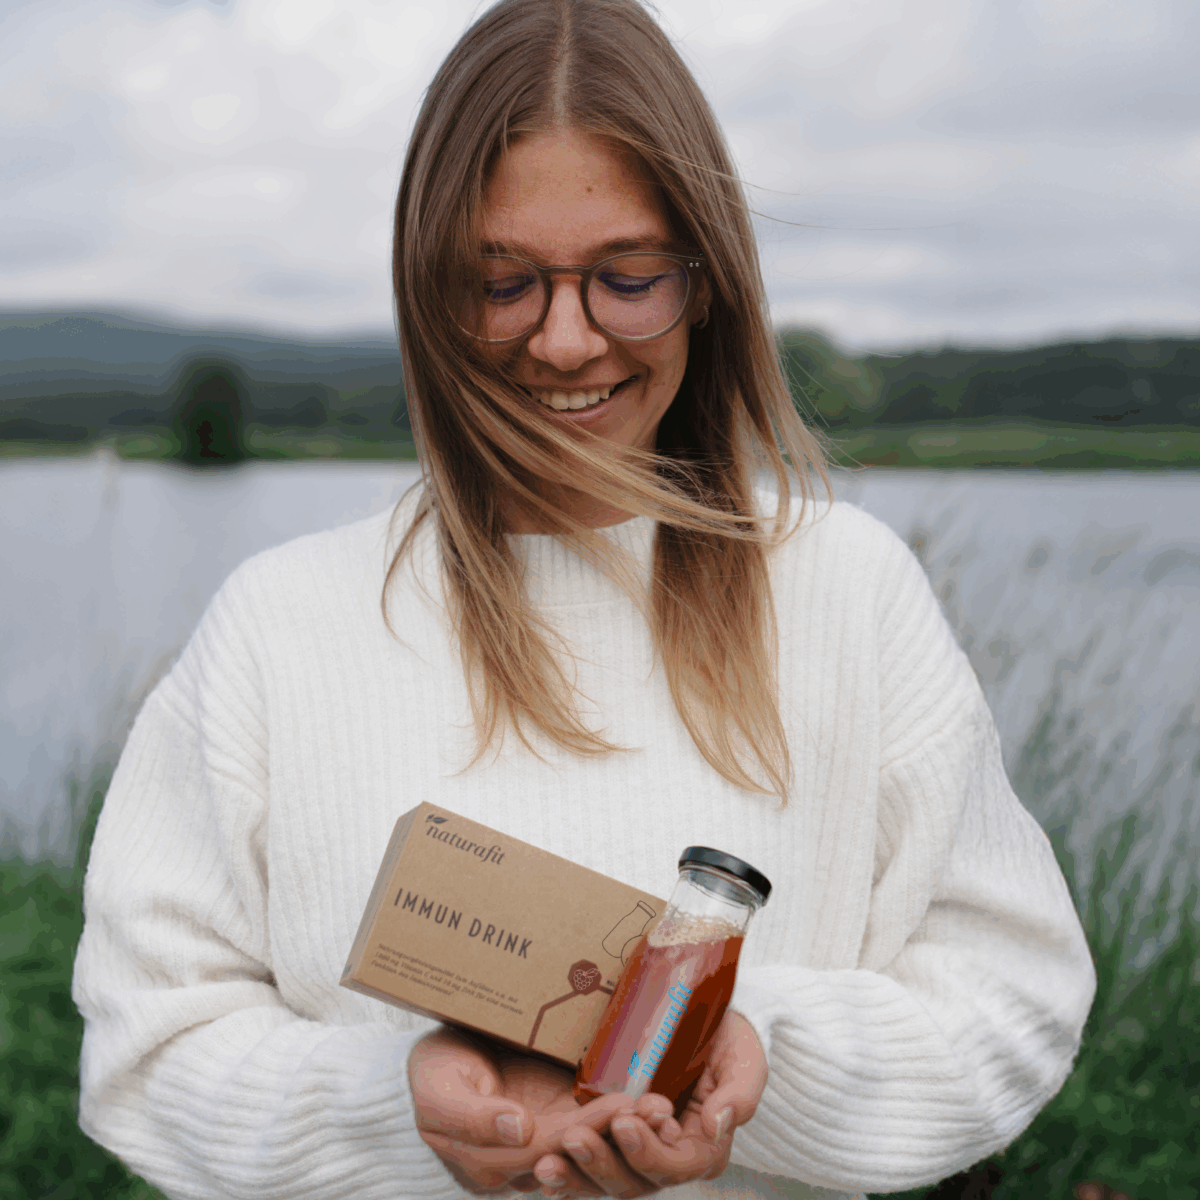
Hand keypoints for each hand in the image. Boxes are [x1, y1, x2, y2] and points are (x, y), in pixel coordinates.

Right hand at [408, 1025, 654, 1194]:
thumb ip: (474, 1116)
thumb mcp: (438, 1091)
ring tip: (662, 1106)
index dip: (588, 1133)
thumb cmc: (433, 1071)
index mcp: (490, 1163)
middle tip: (658, 1108)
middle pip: (579, 1151)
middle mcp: (524, 1159)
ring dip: (630, 1126)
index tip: (622, 1108)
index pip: (548, 1151)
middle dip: (622, 1131)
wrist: (439, 1053)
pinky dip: (623, 1113)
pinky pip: (595, 1121)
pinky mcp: (559, 1115)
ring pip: (594, 1142)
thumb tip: (519, 1131)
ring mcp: (544, 1137)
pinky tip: (652, 1101)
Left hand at [538, 1010, 768, 1196]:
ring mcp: (636, 1151)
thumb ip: (740, 1093)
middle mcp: (668, 1160)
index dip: (647, 1152)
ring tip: (546, 1163)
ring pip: (605, 1180)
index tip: (624, 1121)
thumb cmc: (731, 1039)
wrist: (710, 1021)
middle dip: (602, 1164)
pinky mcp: (611, 1138)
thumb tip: (719, 1123)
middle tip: (574, 1138)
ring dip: (575, 1175)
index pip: (673, 1168)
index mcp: (702, 1151)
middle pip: (633, 1183)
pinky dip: (566, 1173)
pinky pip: (587, 1166)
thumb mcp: (745, 1059)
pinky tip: (540, 1167)